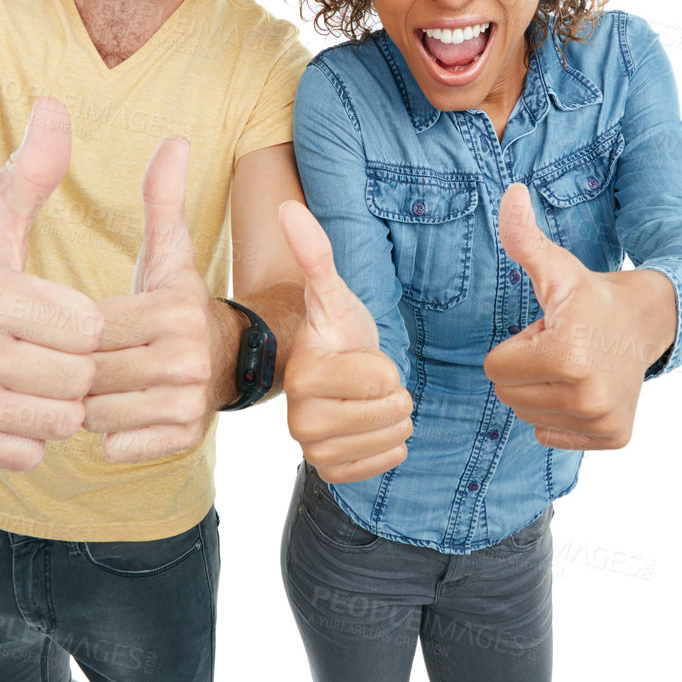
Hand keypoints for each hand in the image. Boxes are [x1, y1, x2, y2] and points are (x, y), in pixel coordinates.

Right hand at [0, 97, 101, 470]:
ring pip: (58, 419)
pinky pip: (31, 451)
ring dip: (58, 401)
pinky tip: (9, 400)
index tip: (60, 310)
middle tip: (49, 347)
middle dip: (75, 364)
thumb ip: (34, 166)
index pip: (86, 327)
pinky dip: (31, 434)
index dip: (84, 321)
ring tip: (33, 372)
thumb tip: (56, 106)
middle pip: (75, 376)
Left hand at [84, 136, 225, 463]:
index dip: (73, 329)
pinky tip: (112, 413)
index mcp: (174, 310)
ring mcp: (187, 403)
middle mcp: (185, 358)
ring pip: (98, 412)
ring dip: (86, 403)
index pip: (91, 327)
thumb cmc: (178, 305)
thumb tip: (175, 141)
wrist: (228, 362)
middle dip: (76, 369)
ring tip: (95, 385)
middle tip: (79, 360)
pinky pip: (117, 444)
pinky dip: (106, 435)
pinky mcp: (183, 439)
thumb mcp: (170, 254)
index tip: (76, 326)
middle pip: (91, 371)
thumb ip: (163, 201)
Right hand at [279, 200, 411, 483]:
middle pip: (390, 411)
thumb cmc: (336, 330)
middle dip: (393, 393)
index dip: (384, 363)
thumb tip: (289, 209)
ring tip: (368, 400)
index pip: (383, 378)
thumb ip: (314, 253)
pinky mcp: (329, 472)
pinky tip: (370, 426)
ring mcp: (313, 450)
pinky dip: (388, 446)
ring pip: (392, 438)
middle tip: (366, 380)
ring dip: (393, 418)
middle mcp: (300, 420)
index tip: (358, 355)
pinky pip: (383, 465)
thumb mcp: (332, 292)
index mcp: (303, 376)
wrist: (328, 369)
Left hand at [482, 183, 675, 449]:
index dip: (515, 345)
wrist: (652, 321)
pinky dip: (561, 416)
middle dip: (526, 369)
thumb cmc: (593, 296)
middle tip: (562, 347)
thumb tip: (511, 193)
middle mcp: (587, 397)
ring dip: (542, 391)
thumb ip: (525, 238)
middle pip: (509, 396)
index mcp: (566, 356)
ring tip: (574, 365)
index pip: (494, 369)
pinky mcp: (612, 437)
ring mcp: (602, 420)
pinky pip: (550, 436)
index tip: (548, 330)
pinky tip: (585, 387)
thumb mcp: (557, 268)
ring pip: (528, 416)